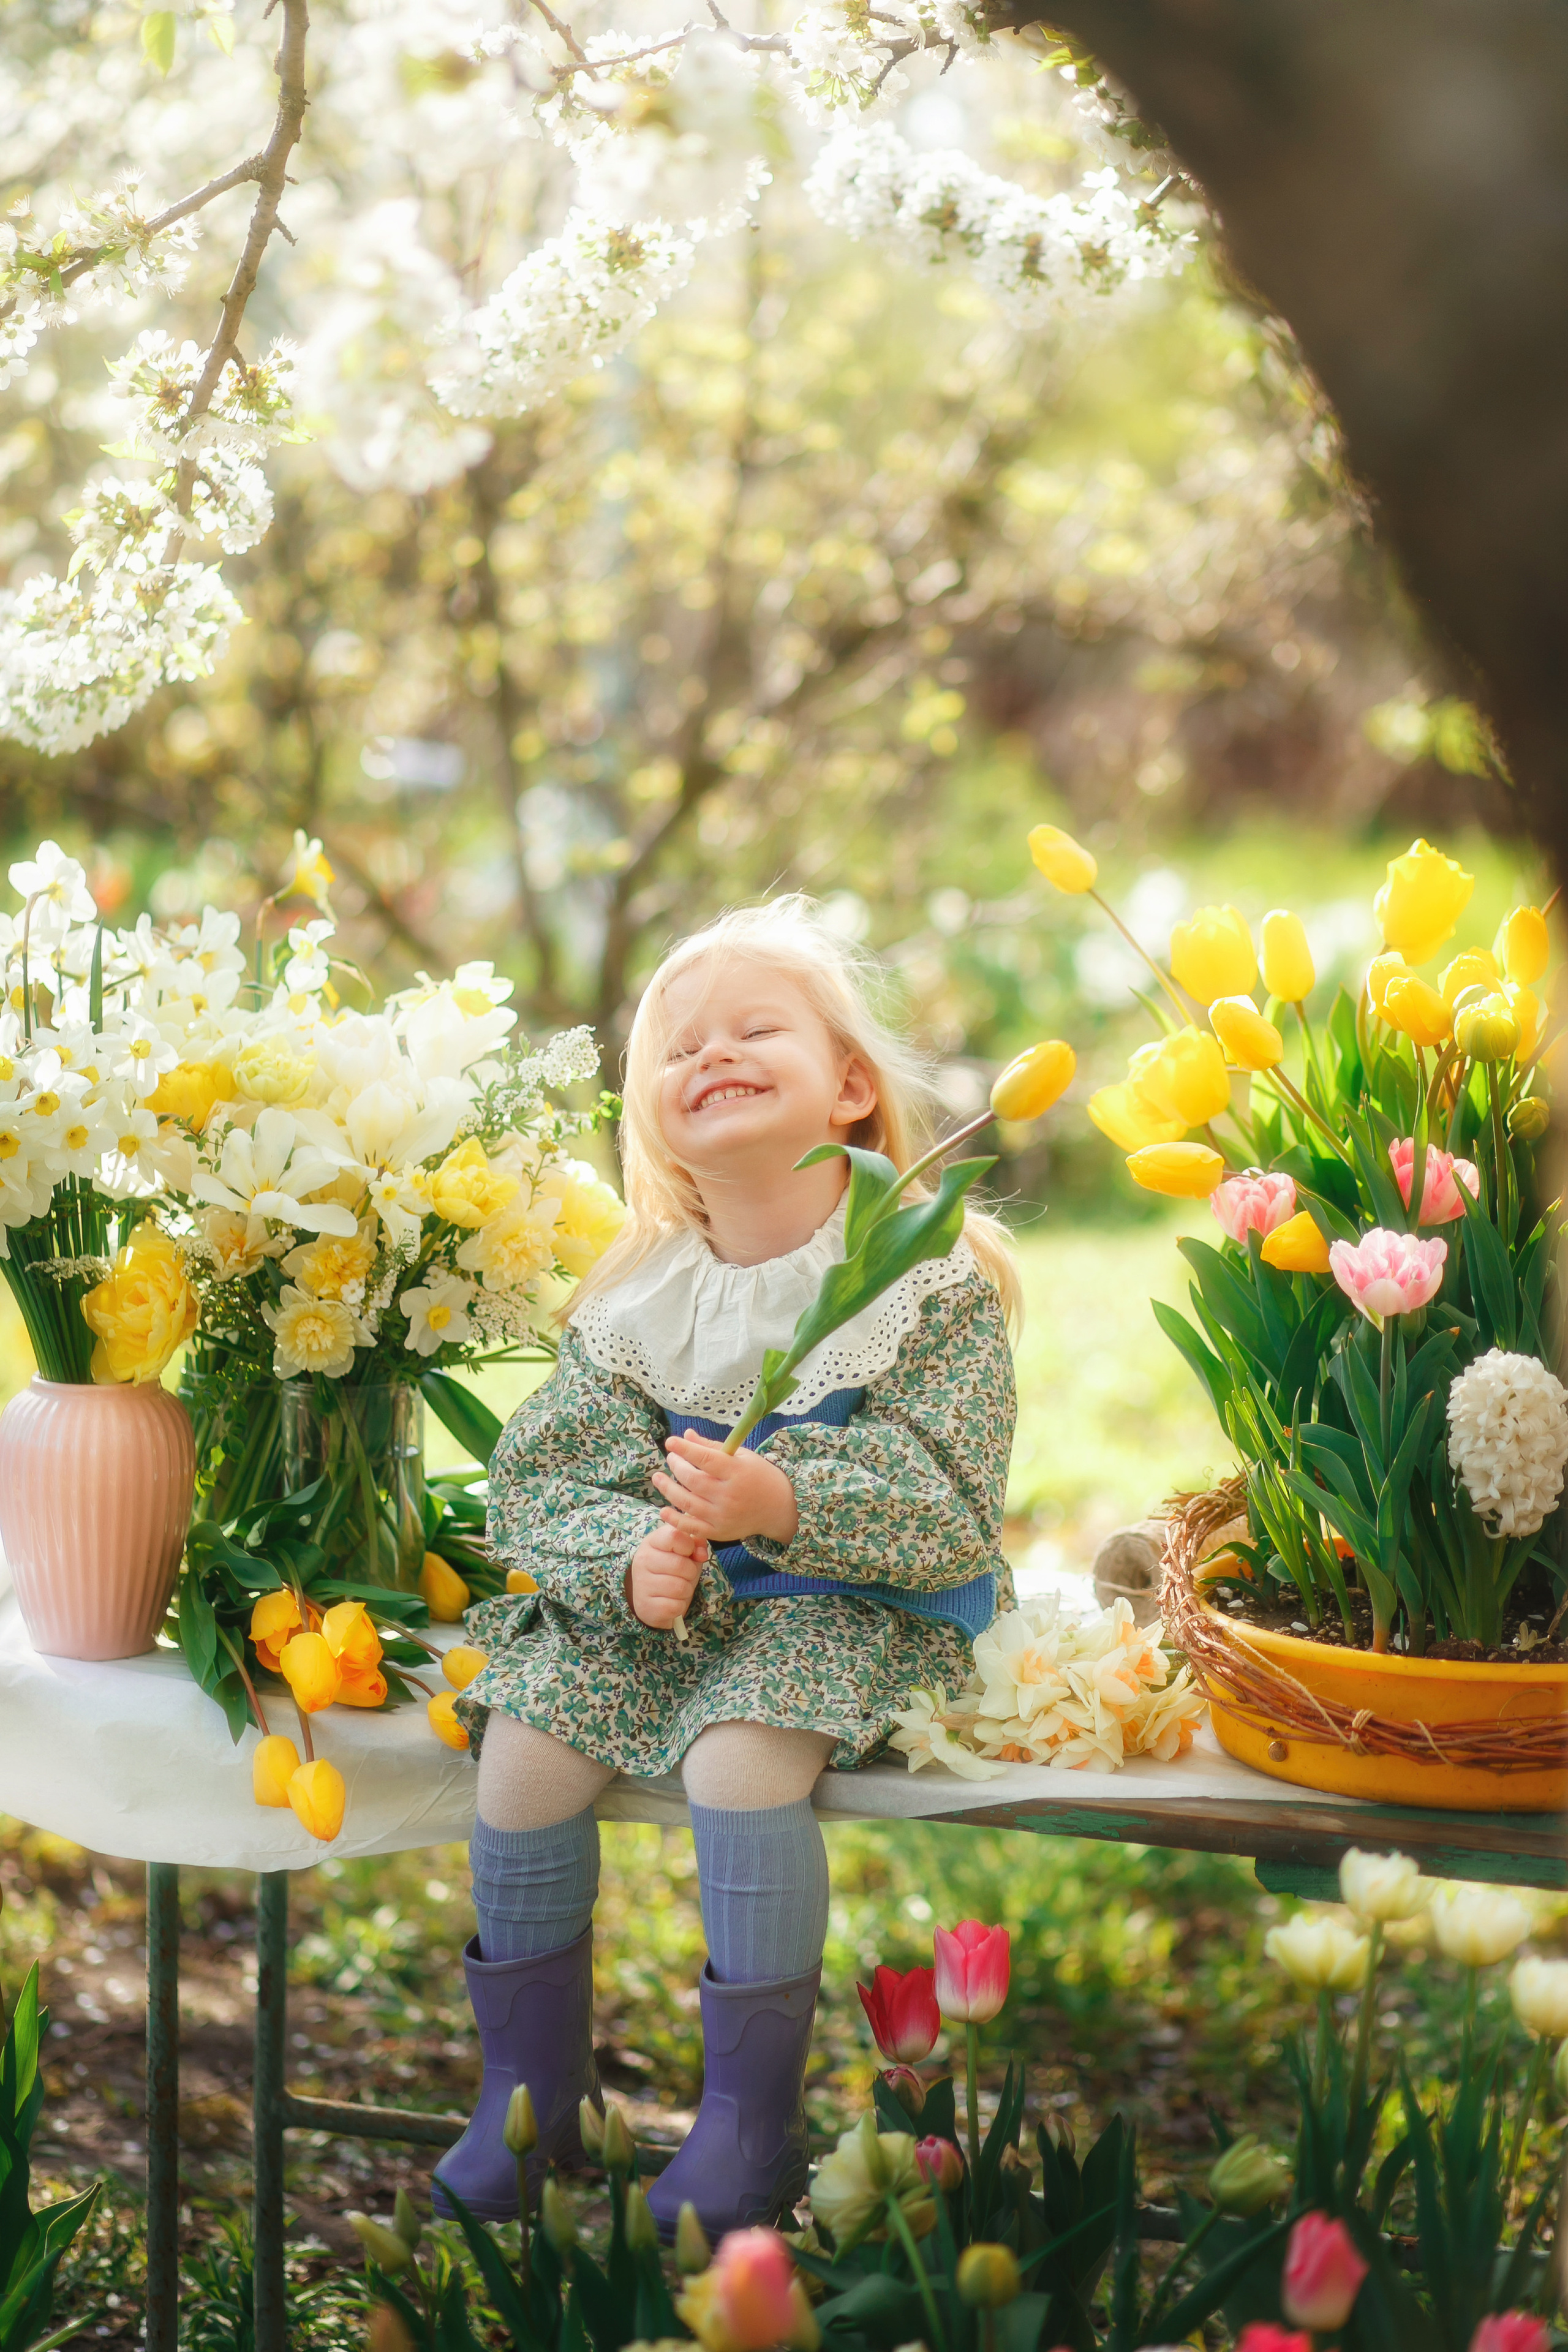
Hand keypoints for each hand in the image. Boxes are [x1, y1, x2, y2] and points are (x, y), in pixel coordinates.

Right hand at [627, 1519, 707, 1629]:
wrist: (651, 1598)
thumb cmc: (671, 1570)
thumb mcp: (684, 1552)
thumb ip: (696, 1544)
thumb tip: (702, 1554)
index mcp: (651, 1542)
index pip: (675, 1536)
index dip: (689, 1546)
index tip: (687, 1553)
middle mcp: (643, 1561)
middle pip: (681, 1565)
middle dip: (691, 1573)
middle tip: (683, 1575)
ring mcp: (642, 1584)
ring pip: (680, 1588)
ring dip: (686, 1590)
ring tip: (677, 1588)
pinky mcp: (645, 1606)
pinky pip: (676, 1606)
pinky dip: (679, 1605)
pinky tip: (671, 1601)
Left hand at [652, 1430, 799, 1548]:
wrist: (777, 1507)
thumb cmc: (757, 1476)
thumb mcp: (741, 1456)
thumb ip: (712, 1447)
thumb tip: (686, 1435)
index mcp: (737, 1472)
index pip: (706, 1459)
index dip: (685, 1449)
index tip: (671, 1442)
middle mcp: (729, 1496)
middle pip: (693, 1480)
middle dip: (676, 1466)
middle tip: (671, 1458)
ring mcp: (723, 1516)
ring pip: (687, 1502)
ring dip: (668, 1489)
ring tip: (658, 1478)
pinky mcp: (718, 1532)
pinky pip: (691, 1527)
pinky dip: (675, 1520)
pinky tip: (664, 1509)